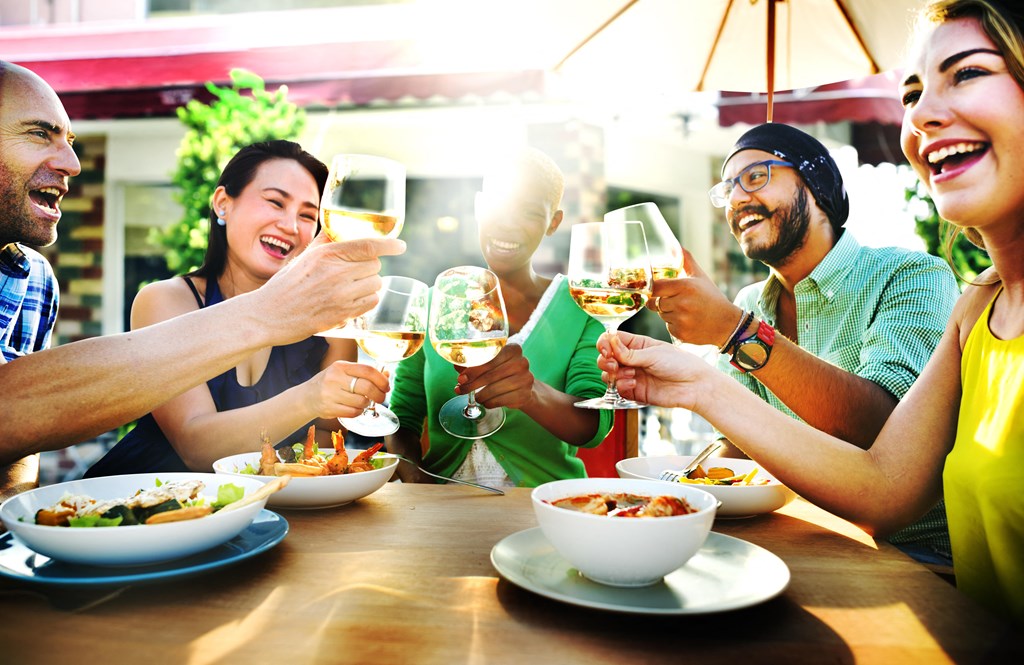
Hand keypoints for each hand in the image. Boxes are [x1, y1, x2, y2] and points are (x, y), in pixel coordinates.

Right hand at [255, 235, 406, 342]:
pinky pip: (371, 302)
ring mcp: (340, 295)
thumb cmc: (285, 285)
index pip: (367, 246)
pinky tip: (352, 301)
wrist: (268, 315)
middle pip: (374, 265)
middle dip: (368, 268)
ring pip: (376, 284)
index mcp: (326, 254)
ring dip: (369, 285)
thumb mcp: (303, 257)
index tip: (401, 246)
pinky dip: (367, 301)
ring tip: (350, 289)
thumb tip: (338, 228)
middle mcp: (336, 273)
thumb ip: (324, 242)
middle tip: (352, 274)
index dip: (389, 244)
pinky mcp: (343, 314)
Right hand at [306, 361, 390, 418]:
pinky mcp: (329, 408)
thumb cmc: (331, 383)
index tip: (386, 386)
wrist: (307, 397)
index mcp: (341, 366)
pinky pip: (353, 412)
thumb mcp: (345, 372)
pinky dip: (359, 411)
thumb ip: (365, 373)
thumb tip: (387, 375)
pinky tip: (356, 408)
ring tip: (364, 402)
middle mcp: (335, 378)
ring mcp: (331, 394)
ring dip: (368, 404)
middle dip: (379, 394)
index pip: (367, 370)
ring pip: (361, 401)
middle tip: (381, 398)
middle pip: (366, 387)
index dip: (381, 379)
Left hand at [454, 343, 534, 409]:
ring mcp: (526, 379)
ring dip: (480, 396)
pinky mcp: (525, 395)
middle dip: (472, 384)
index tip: (461, 378)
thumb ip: (473, 362)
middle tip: (460, 389)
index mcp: (513, 349)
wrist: (523, 386)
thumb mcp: (490, 363)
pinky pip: (501, 401)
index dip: (473, 369)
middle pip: (491, 375)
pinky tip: (485, 402)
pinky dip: (489, 403)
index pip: (490, 359)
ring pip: (495, 390)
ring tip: (475, 397)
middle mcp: (522, 362)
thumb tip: (456, 364)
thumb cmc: (502, 370)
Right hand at [595, 330, 712, 409]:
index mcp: (638, 345)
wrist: (694, 386)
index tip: (606, 350)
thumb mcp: (654, 354)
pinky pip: (618, 389)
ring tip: (630, 375)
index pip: (612, 340)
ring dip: (613, 375)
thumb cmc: (680, 364)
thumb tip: (610, 343)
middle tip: (614, 365)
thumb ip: (629, 353)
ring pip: (608, 374)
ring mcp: (632, 375)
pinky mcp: (634, 392)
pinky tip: (633, 384)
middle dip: (605, 361)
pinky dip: (621, 386)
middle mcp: (632, 359)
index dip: (605, 343)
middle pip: (606, 358)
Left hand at [649, 248, 741, 346]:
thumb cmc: (711, 297)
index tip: (655, 289)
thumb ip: (685, 259)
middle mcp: (682, 303)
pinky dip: (674, 324)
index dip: (652, 288)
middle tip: (675, 300)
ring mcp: (681, 320)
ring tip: (685, 311)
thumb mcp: (700, 276)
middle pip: (655, 302)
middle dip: (661, 301)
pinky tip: (687, 321)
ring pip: (661, 315)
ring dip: (668, 312)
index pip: (655, 287)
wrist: (727, 324)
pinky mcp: (680, 333)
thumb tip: (673, 245)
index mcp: (685, 286)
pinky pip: (667, 326)